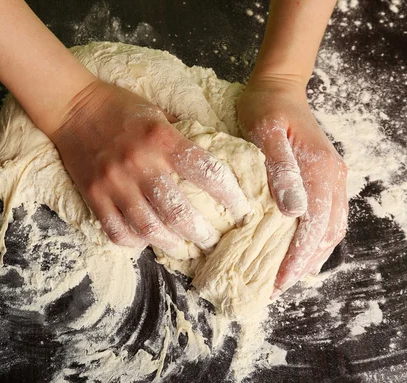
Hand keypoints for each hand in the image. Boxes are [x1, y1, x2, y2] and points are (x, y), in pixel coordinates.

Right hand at [51, 80, 251, 253]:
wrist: (72, 106)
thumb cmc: (119, 106)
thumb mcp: (157, 110)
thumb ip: (180, 136)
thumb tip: (205, 161)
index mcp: (161, 139)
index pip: (205, 171)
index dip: (229, 195)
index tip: (241, 209)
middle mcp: (139, 164)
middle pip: (178, 212)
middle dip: (202, 233)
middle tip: (213, 240)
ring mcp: (114, 183)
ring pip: (148, 228)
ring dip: (172, 244)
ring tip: (184, 249)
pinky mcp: (93, 195)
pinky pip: (115, 230)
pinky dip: (133, 242)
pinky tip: (145, 242)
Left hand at [236, 78, 347, 297]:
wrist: (278, 86)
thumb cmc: (266, 107)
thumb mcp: (264, 132)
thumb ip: (280, 169)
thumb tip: (294, 210)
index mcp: (320, 171)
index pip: (314, 227)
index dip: (297, 258)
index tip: (277, 282)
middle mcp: (333, 179)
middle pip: (327, 234)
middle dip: (303, 265)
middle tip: (276, 288)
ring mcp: (331, 178)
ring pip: (331, 228)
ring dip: (311, 256)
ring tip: (285, 276)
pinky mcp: (323, 177)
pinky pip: (326, 216)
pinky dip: (315, 239)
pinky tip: (296, 249)